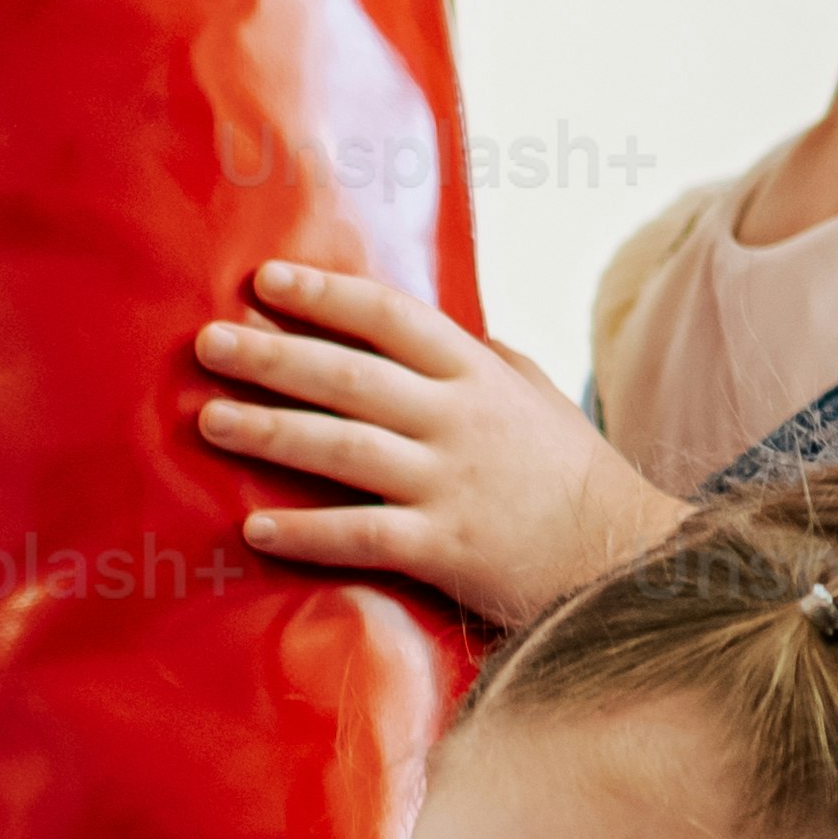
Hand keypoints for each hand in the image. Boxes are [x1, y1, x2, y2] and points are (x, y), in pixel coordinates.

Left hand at [193, 261, 681, 632]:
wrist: (629, 560)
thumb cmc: (575, 477)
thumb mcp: (540, 399)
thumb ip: (488, 362)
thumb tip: (445, 330)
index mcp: (478, 376)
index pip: (392, 318)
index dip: (327, 294)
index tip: (266, 278)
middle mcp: (459, 421)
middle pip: (350, 377)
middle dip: (273, 355)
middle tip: (208, 342)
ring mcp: (451, 484)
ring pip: (344, 448)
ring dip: (270, 432)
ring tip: (209, 422)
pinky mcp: (446, 547)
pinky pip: (362, 536)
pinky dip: (306, 532)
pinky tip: (254, 527)